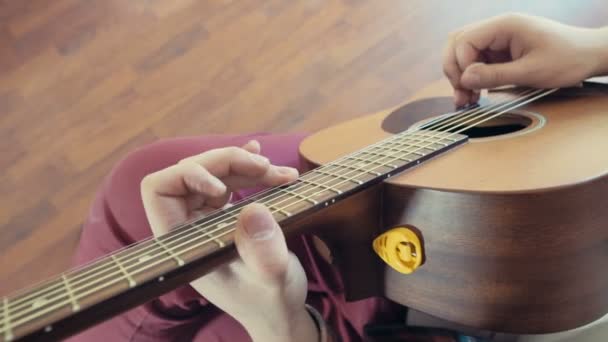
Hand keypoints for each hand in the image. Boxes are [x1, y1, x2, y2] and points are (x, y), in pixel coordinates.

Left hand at [140, 141, 317, 341]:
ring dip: (246, 165)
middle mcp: (189, 227)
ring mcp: (206, 220)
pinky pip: (229, 180)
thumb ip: (263, 252)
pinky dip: (246, 168)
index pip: (159, 191)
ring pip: (214, 172)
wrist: (280, 312)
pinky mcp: (225, 217)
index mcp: (183, 244)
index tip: (222, 189)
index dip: (187, 176)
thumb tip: (253, 209)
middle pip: (190, 172)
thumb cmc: (271, 304)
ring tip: (282, 173)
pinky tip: (262, 159)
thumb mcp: (273, 280)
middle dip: (228, 162)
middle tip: (267, 167)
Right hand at [443, 13, 607, 106]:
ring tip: (465, 98)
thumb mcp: (530, 71)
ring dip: (461, 75)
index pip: (464, 41)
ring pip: (464, 53)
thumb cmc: (567, 59)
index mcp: (504, 26)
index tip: (468, 87)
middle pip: (457, 43)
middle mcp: (497, 28)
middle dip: (454, 69)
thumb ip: (494, 75)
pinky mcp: (501, 50)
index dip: (460, 65)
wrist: (589, 55)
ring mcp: (498, 39)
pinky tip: (474, 93)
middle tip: (460, 93)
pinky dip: (471, 77)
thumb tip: (464, 79)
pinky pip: (476, 61)